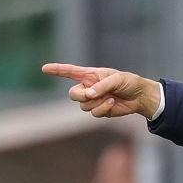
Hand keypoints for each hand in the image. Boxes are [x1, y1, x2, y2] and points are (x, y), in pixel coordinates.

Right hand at [41, 63, 161, 118]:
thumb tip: (88, 95)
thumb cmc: (128, 82)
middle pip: (73, 94)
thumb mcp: (116, 79)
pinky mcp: (100, 110)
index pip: (70, 72)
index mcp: (90, 75)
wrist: (139, 96)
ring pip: (83, 106)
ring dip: (96, 103)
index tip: (44, 69)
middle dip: (80, 96)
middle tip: (92, 94)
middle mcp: (89, 87)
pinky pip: (94, 113)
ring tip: (110, 97)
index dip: (57, 70)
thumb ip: (101, 85)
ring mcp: (93, 100)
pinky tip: (112, 103)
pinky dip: (103, 108)